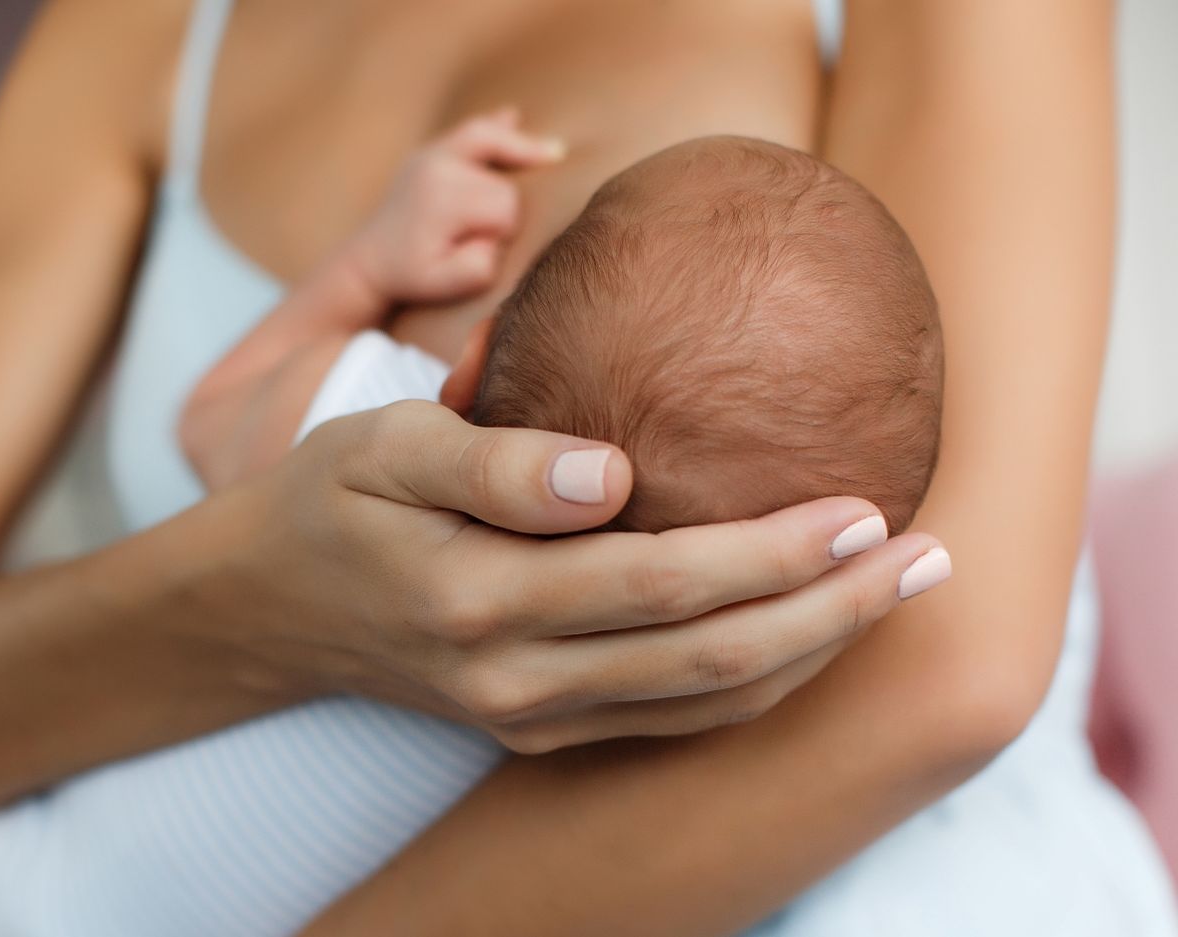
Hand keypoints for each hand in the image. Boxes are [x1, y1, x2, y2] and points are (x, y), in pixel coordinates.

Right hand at [205, 400, 949, 753]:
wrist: (271, 607)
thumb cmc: (331, 501)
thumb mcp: (384, 446)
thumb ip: (494, 462)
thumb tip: (612, 473)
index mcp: (481, 598)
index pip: (661, 585)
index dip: (771, 554)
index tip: (865, 508)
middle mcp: (516, 679)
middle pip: (709, 662)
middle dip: (830, 613)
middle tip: (928, 557)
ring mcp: (529, 717)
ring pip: (703, 708)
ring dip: (810, 655)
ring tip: (894, 595)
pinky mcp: (537, 728)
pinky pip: (670, 722)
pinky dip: (753, 688)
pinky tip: (806, 640)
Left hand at [342, 107, 564, 305]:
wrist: (368, 263)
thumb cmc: (411, 276)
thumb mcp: (445, 284)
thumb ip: (479, 267)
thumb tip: (495, 236)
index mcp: (443, 199)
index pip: (506, 207)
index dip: (504, 231)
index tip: (482, 248)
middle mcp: (437, 167)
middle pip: (504, 181)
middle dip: (505, 207)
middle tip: (477, 234)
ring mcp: (431, 154)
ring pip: (493, 142)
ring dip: (519, 151)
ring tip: (555, 152)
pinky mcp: (429, 152)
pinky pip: (469, 130)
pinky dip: (494, 126)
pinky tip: (513, 116)